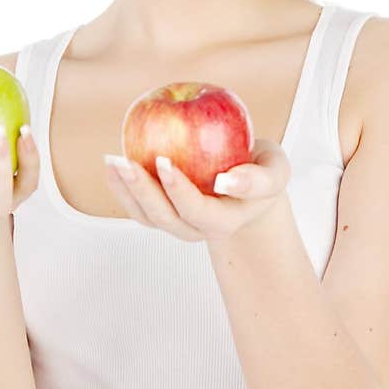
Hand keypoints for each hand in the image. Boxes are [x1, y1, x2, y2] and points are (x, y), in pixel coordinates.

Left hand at [103, 138, 289, 242]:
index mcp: (223, 222)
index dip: (178, 190)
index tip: (164, 160)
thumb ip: (260, 179)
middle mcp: (196, 229)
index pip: (196, 211)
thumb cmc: (262, 172)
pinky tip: (112, 164)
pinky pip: (137, 206)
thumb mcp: (276, 171)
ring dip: (124, 191)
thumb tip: (224, 182)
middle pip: (163, 217)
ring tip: (111, 161)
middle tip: (124, 161)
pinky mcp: (161, 214)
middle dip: (140, 191)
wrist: (248, 184)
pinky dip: (121, 188)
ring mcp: (176, 223)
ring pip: (145, 216)